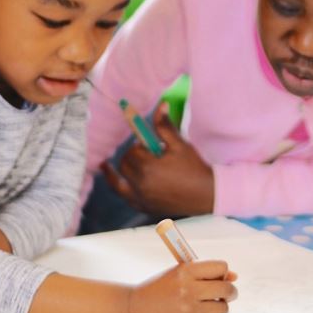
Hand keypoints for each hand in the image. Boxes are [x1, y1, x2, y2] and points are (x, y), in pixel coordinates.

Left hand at [101, 104, 215, 215]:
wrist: (207, 194)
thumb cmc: (194, 167)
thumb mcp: (180, 145)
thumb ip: (165, 126)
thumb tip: (161, 104)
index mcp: (149, 167)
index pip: (133, 151)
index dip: (138, 145)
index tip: (143, 142)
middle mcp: (141, 184)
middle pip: (124, 166)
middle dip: (129, 157)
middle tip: (140, 153)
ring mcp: (142, 198)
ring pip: (118, 185)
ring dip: (113, 174)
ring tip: (105, 166)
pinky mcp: (146, 207)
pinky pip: (126, 199)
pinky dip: (121, 190)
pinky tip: (119, 185)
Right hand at [124, 260, 238, 312]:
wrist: (133, 312)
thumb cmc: (157, 290)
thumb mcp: (177, 274)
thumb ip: (205, 273)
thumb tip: (234, 276)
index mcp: (185, 272)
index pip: (220, 267)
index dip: (223, 272)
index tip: (219, 277)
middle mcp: (189, 291)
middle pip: (227, 289)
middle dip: (230, 291)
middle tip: (226, 292)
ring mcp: (189, 312)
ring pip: (223, 308)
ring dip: (220, 306)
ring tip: (209, 304)